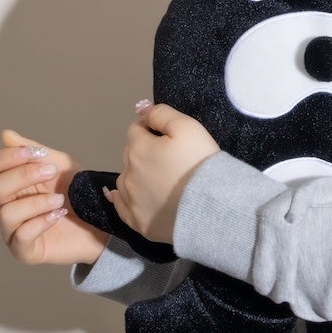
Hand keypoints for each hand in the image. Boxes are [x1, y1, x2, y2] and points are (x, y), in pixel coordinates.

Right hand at [0, 129, 107, 265]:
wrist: (101, 221)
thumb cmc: (77, 193)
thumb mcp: (60, 165)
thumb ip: (34, 152)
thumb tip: (6, 135)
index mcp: (11, 184)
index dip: (5, 158)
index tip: (34, 154)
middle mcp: (6, 206)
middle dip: (25, 176)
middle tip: (52, 173)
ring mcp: (13, 230)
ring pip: (7, 213)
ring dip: (37, 202)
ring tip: (60, 199)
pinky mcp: (25, 251)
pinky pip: (21, 236)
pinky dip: (41, 222)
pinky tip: (58, 214)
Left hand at [107, 101, 220, 243]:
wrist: (209, 208)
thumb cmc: (199, 164)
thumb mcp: (188, 128)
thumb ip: (162, 114)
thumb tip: (143, 110)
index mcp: (138, 148)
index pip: (137, 129)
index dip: (152, 129)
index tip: (169, 136)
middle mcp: (127, 173)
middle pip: (131, 154)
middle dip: (145, 152)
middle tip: (170, 158)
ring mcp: (130, 200)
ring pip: (126, 180)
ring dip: (137, 175)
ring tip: (160, 180)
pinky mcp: (137, 222)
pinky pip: (122, 207)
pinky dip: (125, 200)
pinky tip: (131, 197)